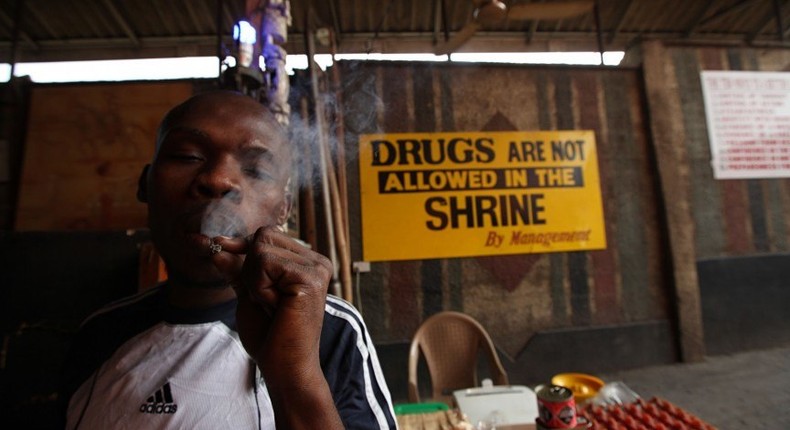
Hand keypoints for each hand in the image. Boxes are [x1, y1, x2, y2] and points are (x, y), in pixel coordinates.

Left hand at [212, 227, 342, 428]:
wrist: (284, 367)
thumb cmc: (269, 336)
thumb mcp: (248, 294)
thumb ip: (237, 269)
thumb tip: (216, 246)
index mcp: (307, 262)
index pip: (266, 235)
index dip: (241, 246)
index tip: (216, 246)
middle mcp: (317, 261)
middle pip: (263, 236)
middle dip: (250, 269)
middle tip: (266, 301)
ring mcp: (316, 268)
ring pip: (261, 248)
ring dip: (254, 280)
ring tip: (273, 305)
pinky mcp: (310, 278)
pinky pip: (264, 263)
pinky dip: (259, 287)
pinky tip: (275, 307)